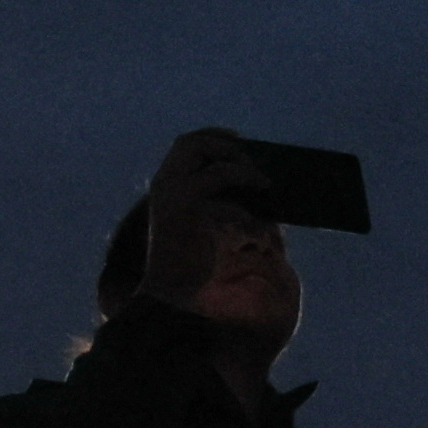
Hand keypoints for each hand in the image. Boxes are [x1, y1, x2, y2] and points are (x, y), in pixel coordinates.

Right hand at [132, 127, 268, 316]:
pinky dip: (244, 179)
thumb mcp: (201, 223)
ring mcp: (173, 192)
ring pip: (208, 155)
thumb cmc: (189, 263)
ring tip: (261, 180)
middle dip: (225, 144)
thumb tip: (257, 181)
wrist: (172, 291)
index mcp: (164, 187)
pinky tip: (262, 191)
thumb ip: (217, 200)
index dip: (213, 136)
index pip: (185, 144)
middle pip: (193, 141)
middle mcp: (165, 183)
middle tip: (250, 158)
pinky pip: (220, 177)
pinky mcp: (187, 204)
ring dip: (240, 163)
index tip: (237, 140)